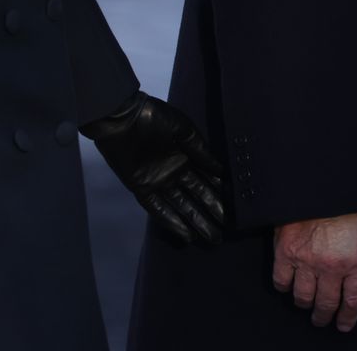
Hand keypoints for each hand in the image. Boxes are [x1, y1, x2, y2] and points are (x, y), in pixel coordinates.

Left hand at [81, 91, 224, 244]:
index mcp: (185, 156)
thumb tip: (221, 169)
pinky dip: (172, 222)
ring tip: (212, 238)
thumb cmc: (154, 117)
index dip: (218, 192)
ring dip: (196, 221)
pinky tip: (187, 235)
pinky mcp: (142, 189)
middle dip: (211, 212)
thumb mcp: (182, 128)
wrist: (122, 117)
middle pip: (196, 196)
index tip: (235, 206)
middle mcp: (174, 171)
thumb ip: (200, 149)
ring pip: (181, 206)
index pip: (205, 178)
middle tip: (225, 230)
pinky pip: (158, 209)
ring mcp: (158, 182)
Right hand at [272, 212, 356, 332]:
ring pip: (303, 297)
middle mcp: (331, 266)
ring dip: (305, 304)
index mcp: (355, 261)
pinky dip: (284, 286)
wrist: (320, 182)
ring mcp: (307, 260)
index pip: (353, 300)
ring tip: (305, 304)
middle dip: (325, 315)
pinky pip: (281, 280)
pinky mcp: (286, 251)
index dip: (348, 317)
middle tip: (322, 318)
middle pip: (327, 304)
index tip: (343, 324)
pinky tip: (288, 284)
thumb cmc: (343, 203)